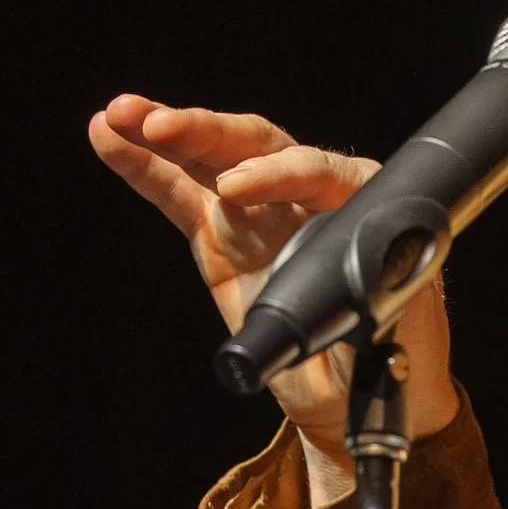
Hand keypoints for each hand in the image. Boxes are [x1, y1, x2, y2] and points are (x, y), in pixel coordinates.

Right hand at [89, 94, 458, 497]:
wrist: (356, 394)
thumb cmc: (392, 353)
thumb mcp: (399, 326)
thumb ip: (373, 298)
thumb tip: (349, 290)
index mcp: (359, 204)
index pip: (318, 170)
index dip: (278, 172)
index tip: (238, 191)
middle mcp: (305, 196)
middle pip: (255, 146)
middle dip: (206, 132)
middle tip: (160, 126)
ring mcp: (257, 211)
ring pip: (209, 160)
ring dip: (163, 131)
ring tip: (120, 114)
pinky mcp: (219, 234)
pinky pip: (178, 193)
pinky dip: (144, 167)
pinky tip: (108, 136)